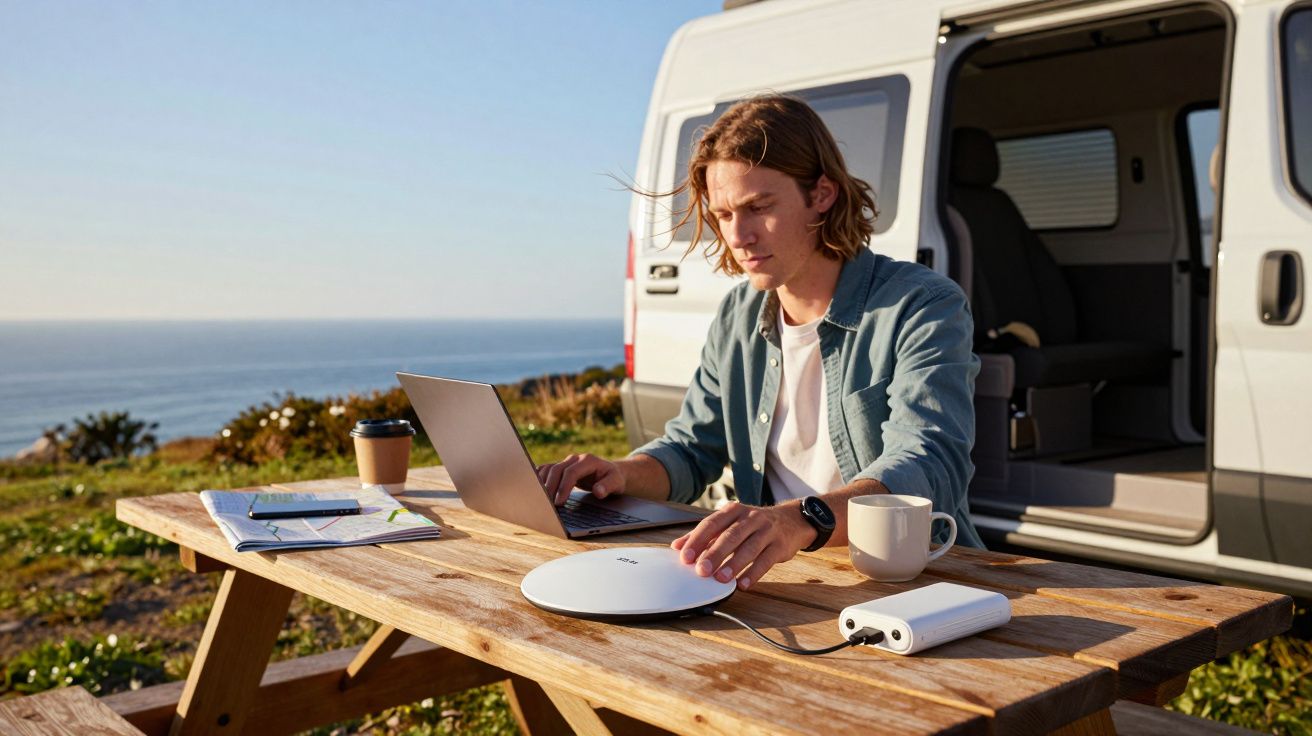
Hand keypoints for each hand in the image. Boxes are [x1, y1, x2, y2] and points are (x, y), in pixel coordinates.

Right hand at [536, 453, 625, 505]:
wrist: (611, 472)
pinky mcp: (561, 467)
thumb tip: (598, 491)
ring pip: (548, 469)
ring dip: (542, 484)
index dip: (563, 487)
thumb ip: (608, 486)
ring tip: (540, 500)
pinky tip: (534, 490)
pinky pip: (546, 470)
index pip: (571, 472)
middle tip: (546, 505)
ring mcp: (566, 462)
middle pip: (556, 470)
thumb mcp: (617, 482)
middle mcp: (575, 459)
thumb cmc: (614, 478)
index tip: (559, 502)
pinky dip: (538, 478)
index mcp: (588, 460)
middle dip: (549, 487)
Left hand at [670, 501, 814, 589]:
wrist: (791, 520)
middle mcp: (750, 518)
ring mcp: (767, 530)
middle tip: (701, 570)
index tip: (685, 556)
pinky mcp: (780, 545)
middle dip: (714, 554)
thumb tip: (677, 547)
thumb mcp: (730, 523)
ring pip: (749, 547)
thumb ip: (704, 535)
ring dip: (734, 564)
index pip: (712, 523)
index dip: (697, 540)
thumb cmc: (753, 525)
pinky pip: (766, 560)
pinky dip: (754, 573)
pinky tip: (744, 584)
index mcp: (733, 511)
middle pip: (730, 536)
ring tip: (721, 579)